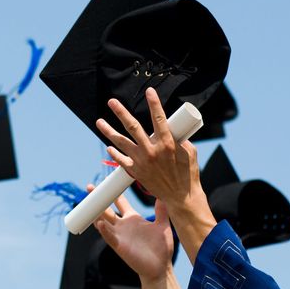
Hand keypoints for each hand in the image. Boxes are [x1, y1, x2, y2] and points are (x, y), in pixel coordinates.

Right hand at [92, 192, 173, 285]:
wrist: (160, 268)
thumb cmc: (161, 248)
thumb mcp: (162, 225)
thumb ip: (161, 211)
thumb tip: (163, 195)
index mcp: (132, 219)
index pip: (120, 202)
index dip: (113, 192)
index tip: (108, 181)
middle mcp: (123, 226)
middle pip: (106, 209)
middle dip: (97, 199)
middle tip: (89, 187)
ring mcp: (119, 235)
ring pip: (103, 221)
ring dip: (96, 212)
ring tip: (89, 202)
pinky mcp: (119, 246)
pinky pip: (109, 237)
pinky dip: (104, 230)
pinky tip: (100, 223)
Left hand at [97, 87, 216, 266]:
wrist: (180, 198)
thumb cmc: (188, 174)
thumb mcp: (190, 153)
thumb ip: (180, 140)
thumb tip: (173, 132)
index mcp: (167, 143)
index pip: (158, 118)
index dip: (154, 103)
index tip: (149, 91)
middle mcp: (151, 150)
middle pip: (132, 127)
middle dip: (121, 112)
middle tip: (111, 102)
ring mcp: (141, 161)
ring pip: (121, 142)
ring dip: (108, 131)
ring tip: (99, 121)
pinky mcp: (136, 172)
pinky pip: (121, 160)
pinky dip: (114, 153)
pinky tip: (108, 147)